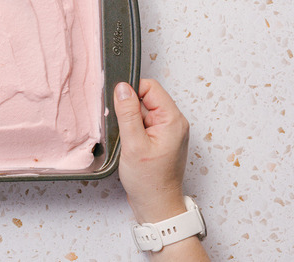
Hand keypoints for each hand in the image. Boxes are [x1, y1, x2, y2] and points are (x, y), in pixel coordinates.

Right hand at [114, 79, 188, 223]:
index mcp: (172, 120)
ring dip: (131, 121)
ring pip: (143, 111)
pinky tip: (130, 144)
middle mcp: (174, 123)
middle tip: (123, 129)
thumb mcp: (134, 144)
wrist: (157, 205)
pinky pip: (144, 124)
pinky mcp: (161, 139)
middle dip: (129, 108)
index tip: (118, 105)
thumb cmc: (150, 181)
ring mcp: (168, 131)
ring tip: (128, 140)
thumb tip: (122, 88)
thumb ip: (128, 113)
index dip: (131, 91)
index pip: (151, 87)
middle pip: (146, 98)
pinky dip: (133, 130)